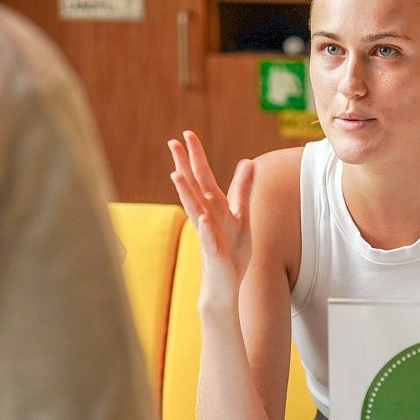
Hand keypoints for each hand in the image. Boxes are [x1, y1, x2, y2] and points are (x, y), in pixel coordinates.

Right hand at [168, 130, 253, 303]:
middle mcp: (206, 216)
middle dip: (184, 164)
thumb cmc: (231, 251)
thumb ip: (243, 189)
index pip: (201, 177)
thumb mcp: (241, 215)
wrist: (224, 285)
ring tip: (176, 174)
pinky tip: (202, 220)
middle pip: (193, 186)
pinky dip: (204, 229)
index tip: (187, 134)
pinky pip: (208, 239)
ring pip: (195, 209)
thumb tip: (247, 162)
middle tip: (172, 142)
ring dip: (185, 193)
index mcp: (213, 206)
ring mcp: (208, 234)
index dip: (195, 156)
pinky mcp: (214, 253)